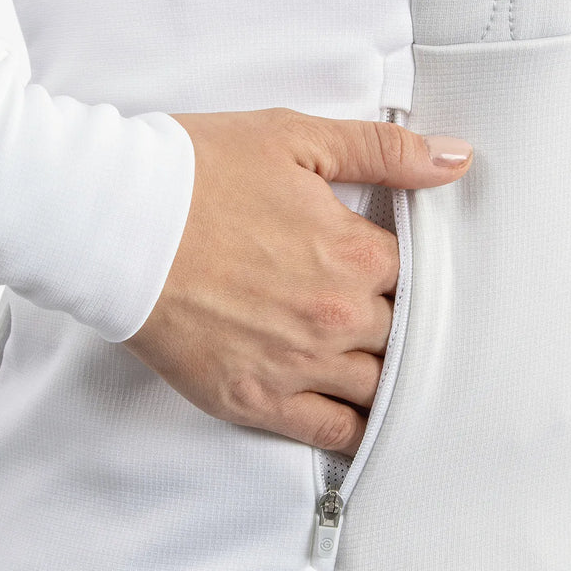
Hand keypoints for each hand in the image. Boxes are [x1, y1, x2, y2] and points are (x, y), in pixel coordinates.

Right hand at [122, 106, 472, 455]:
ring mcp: (298, 365)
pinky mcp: (256, 400)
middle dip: (402, 325)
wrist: (114, 222)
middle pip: (404, 336)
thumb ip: (383, 151)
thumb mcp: (296, 139)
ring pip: (379, 388)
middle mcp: (336, 317)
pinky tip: (365, 421)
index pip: (420, 278)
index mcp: (354, 254)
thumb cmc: (197, 173)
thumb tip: (455, 160)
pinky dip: (356, 430)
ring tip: (387, 367)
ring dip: (388, 377)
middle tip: (395, 317)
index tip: (401, 272)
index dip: (413, 274)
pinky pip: (331, 431)